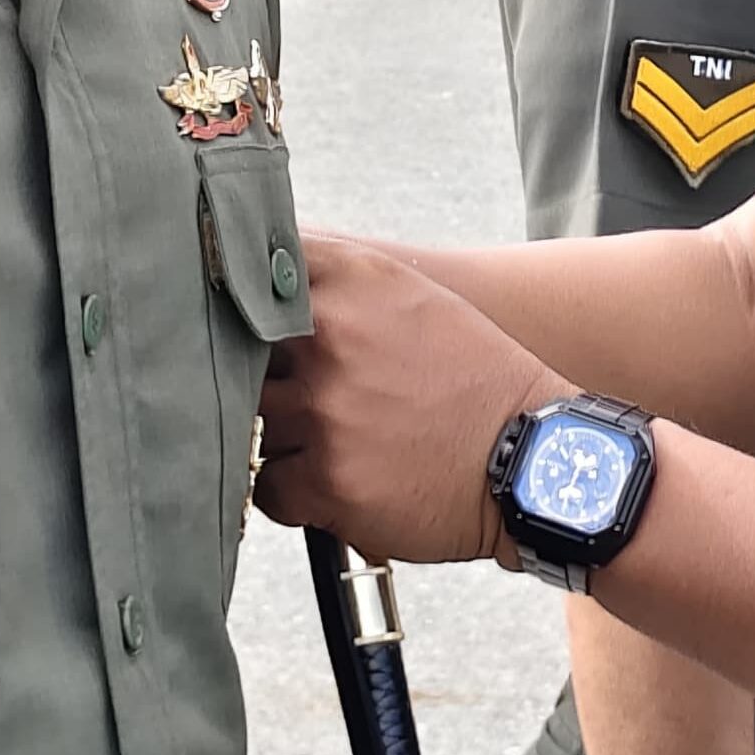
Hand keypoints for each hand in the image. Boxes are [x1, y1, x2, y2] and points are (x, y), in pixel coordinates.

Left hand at [254, 236, 563, 565]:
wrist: (533, 460)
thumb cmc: (472, 377)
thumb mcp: (413, 297)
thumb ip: (336, 280)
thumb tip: (255, 267)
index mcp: (351, 282)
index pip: (249, 265)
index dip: (228, 289)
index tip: (220, 306)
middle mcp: (331, 340)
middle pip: (236, 354)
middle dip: (255, 375)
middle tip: (296, 393)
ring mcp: (325, 413)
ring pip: (252, 426)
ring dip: (281, 436)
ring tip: (335, 441)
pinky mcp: (327, 482)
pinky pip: (269, 486)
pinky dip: (294, 490)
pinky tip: (336, 479)